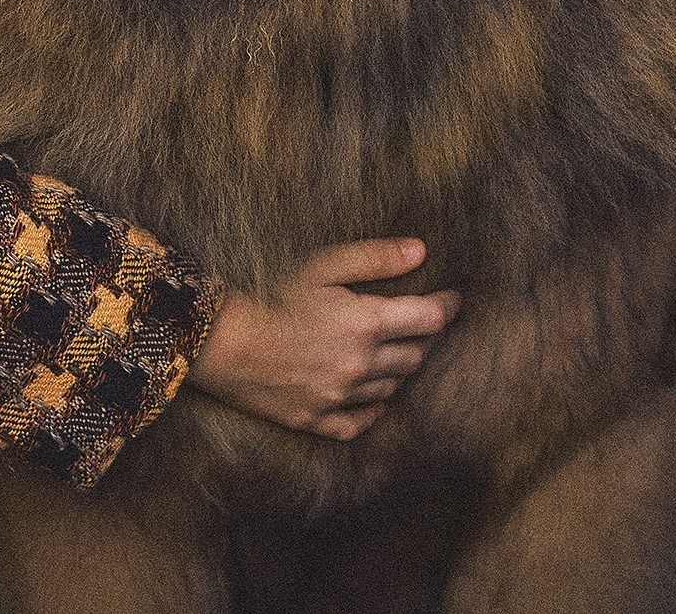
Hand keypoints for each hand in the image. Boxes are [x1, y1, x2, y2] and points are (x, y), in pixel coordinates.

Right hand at [185, 238, 461, 440]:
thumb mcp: (322, 265)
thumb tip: (422, 252)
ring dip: (398, 370)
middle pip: (414, 356)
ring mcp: (339, 398)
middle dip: (423, 338)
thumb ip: (374, 259)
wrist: (221, 341)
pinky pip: (360, 423)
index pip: (429, 320)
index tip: (453, 300)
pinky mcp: (316, 420)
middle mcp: (361, 366)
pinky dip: (372, 409)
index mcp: (366, 324)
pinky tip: (372, 396)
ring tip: (395, 353)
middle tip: (422, 325)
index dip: (446, 307)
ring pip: (391, 389)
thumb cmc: (270, 293)